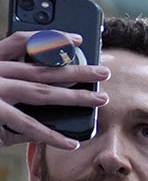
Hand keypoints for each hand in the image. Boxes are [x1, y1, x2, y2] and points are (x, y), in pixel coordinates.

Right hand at [0, 30, 107, 149]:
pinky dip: (53, 136)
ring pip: (42, 92)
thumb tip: (47, 95)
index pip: (22, 42)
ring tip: (100, 99)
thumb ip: (11, 85)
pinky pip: (29, 126)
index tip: (77, 38)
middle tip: (104, 72)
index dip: (51, 38)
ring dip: (75, 97)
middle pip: (42, 68)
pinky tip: (72, 142)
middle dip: (76, 69)